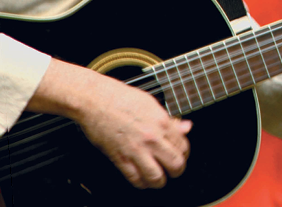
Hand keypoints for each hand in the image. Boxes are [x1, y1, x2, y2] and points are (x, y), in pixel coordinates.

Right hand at [31, 60, 190, 188]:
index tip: (179, 154)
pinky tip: (142, 178)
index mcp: (162, 121)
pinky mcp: (119, 158)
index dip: (184, 153)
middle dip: (177, 170)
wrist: (96, 100)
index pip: (183, 146)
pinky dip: (141, 183)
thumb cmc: (121, 98)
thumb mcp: (152, 104)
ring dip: (160, 180)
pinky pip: (135, 179)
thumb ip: (170, 120)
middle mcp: (151, 137)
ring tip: (158, 177)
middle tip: (173, 168)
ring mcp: (136, 149)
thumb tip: (186, 127)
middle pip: (175, 164)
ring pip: (157, 177)